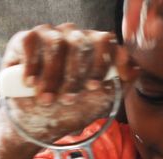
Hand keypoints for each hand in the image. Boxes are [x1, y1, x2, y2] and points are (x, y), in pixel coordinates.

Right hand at [1, 24, 136, 139]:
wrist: (38, 119)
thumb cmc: (72, 109)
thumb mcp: (100, 101)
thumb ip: (121, 84)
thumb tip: (135, 69)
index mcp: (95, 47)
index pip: (106, 42)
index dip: (101, 63)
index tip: (93, 87)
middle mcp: (74, 36)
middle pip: (81, 42)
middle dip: (75, 76)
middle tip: (68, 100)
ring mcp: (51, 34)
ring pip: (57, 43)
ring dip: (52, 76)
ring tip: (47, 99)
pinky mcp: (26, 38)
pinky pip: (30, 41)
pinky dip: (32, 65)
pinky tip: (31, 83)